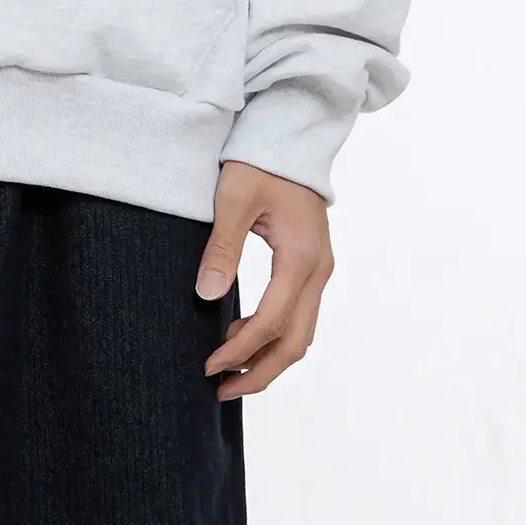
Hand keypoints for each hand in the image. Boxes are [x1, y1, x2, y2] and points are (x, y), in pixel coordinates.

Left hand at [196, 159, 333, 398]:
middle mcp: (318, 270)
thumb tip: (206, 296)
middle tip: (220, 388)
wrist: (291, 136)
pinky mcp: (312, 264)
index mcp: (300, 258)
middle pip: (296, 341)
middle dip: (260, 372)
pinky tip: (243, 334)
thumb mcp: (233, 198)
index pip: (272, 322)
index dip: (241, 352)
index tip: (210, 368)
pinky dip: (275, 334)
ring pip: (301, 332)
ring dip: (269, 358)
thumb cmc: (260, 161)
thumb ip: (222, 248)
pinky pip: (299, 313)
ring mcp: (319, 268)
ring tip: (229, 371)